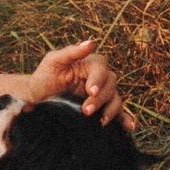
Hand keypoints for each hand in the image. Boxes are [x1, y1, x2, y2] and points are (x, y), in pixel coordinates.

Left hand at [0, 38, 134, 128]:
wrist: (39, 96)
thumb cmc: (46, 75)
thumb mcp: (54, 61)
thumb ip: (72, 51)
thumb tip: (92, 42)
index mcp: (91, 63)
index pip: (101, 70)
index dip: (98, 80)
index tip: (90, 91)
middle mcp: (101, 78)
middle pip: (110, 86)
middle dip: (100, 99)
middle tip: (86, 110)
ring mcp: (103, 93)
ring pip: (115, 100)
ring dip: (111, 111)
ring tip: (101, 122)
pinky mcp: (103, 107)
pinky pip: (119, 112)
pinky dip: (125, 119)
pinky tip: (129, 127)